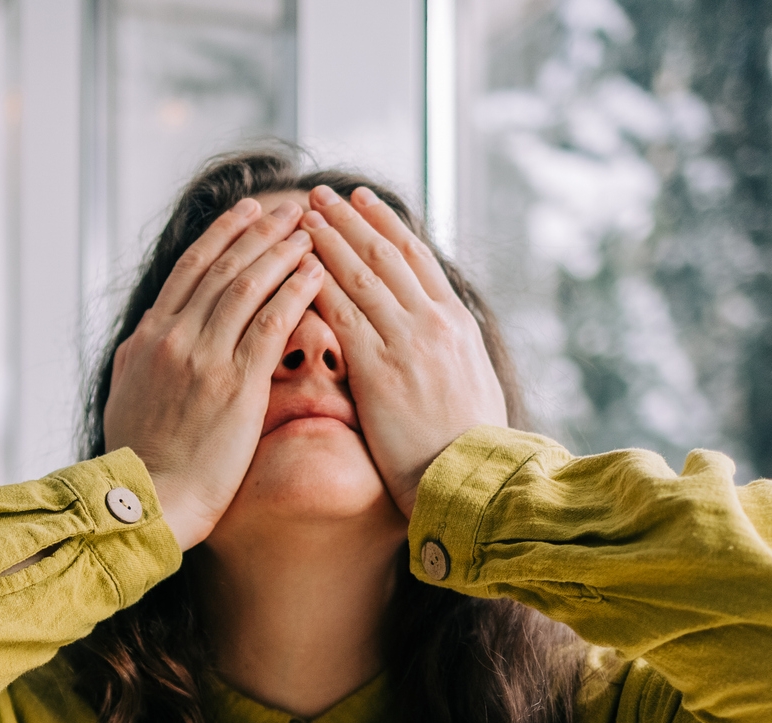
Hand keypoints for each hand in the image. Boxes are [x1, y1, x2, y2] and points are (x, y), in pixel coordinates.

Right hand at [103, 197, 325, 548]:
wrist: (148, 500)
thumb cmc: (138, 458)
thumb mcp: (123, 394)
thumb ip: (137, 357)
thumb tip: (144, 333)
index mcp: (150, 337)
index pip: (191, 268)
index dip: (223, 233)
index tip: (248, 211)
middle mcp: (176, 337)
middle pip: (224, 266)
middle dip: (262, 230)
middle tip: (293, 208)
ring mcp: (205, 358)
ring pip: (249, 285)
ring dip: (282, 252)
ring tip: (311, 230)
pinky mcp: (236, 385)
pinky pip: (272, 323)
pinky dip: (295, 292)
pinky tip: (317, 273)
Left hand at [301, 186, 506, 514]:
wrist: (474, 477)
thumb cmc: (473, 445)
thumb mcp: (476, 383)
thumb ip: (455, 350)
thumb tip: (449, 335)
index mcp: (457, 321)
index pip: (416, 255)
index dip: (384, 222)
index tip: (361, 200)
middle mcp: (432, 321)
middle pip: (384, 253)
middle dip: (348, 219)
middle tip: (320, 194)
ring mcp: (406, 341)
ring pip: (360, 275)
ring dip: (328, 240)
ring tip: (301, 215)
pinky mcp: (379, 369)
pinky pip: (342, 315)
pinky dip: (318, 285)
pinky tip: (295, 268)